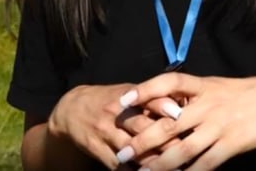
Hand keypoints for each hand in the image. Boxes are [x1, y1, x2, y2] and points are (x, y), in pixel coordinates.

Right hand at [48, 83, 188, 168]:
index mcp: (127, 97)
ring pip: (132, 150)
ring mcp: (106, 133)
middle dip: (165, 139)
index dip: (163, 106)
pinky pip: (119, 165)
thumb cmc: (107, 100)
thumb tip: (182, 103)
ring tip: (173, 167)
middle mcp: (116, 114)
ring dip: (153, 161)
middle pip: (142, 127)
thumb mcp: (126, 92)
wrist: (71, 110)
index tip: (181, 114)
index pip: (147, 100)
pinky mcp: (99, 150)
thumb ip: (150, 98)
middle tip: (185, 148)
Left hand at [118, 73, 255, 170]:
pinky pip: (205, 164)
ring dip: (159, 164)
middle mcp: (207, 104)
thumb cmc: (248, 93)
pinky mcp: (231, 144)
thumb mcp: (219, 86)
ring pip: (182, 149)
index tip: (123, 100)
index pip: (169, 82)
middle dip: (142, 140)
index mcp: (203, 85)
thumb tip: (165, 103)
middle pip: (168, 123)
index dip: (145, 89)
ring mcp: (219, 126)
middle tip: (121, 153)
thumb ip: (194, 94)